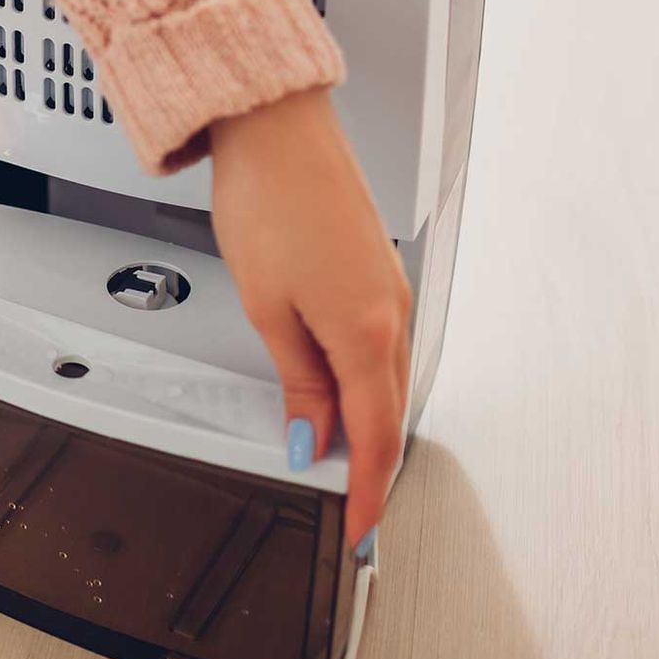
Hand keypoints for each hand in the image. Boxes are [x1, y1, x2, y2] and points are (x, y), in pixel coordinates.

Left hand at [208, 88, 411, 551]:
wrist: (278, 127)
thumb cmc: (268, 200)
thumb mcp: (268, 308)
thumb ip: (298, 382)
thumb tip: (312, 439)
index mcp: (366, 331)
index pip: (374, 438)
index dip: (368, 494)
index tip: (360, 530)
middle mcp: (391, 313)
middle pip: (386, 413)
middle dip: (371, 467)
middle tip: (353, 511)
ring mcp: (389, 290)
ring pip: (386, 380)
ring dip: (368, 425)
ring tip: (343, 464)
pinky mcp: (377, 272)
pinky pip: (382, 347)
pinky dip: (366, 383)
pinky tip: (344, 393)